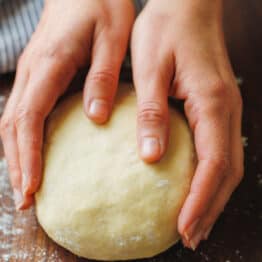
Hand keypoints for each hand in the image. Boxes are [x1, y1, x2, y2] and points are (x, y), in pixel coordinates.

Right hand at [0, 0, 133, 209]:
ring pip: (14, 120)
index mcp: (50, 63)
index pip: (30, 118)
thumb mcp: (111, 39)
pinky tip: (33, 152)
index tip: (32, 187)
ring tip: (26, 185)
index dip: (28, 155)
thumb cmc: (102, 6)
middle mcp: (33, 71)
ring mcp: (32, 72)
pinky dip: (25, 138)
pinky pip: (25, 111)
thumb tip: (95, 117)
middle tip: (25, 200)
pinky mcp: (40, 74)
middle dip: (17, 164)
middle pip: (14, 126)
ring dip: (17, 155)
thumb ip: (103, 78)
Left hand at [131, 0, 242, 248]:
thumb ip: (152, 112)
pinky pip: (217, 149)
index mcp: (212, 102)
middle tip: (191, 235)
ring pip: (226, 163)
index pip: (213, 163)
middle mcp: (226, 110)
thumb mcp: (151, 69)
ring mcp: (224, 109)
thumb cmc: (167, 30)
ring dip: (212, 195)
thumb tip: (151, 156)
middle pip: (226, 171)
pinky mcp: (215, 106)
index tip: (184, 227)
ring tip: (195, 221)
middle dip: (210, 207)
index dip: (200, 199)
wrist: (186, 6)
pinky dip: (209, 175)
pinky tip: (196, 186)